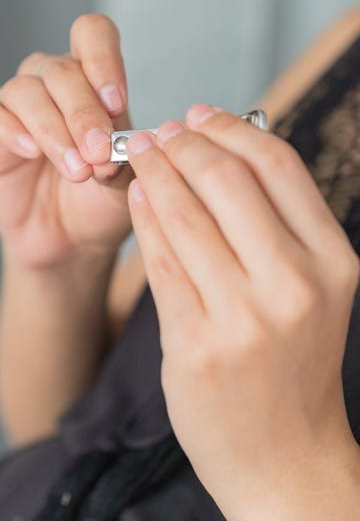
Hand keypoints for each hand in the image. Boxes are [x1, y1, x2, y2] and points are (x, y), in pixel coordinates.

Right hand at [0, 14, 133, 267]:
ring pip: (28, 91)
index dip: (104, 60)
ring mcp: (24, 108)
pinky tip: (33, 152)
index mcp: (95, 85)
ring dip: (55, 131)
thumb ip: (126, 157)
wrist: (73, 240)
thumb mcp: (127, 182)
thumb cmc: (102, 203)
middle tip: (99, 152)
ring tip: (78, 170)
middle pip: (62, 70)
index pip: (93, 37)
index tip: (116, 103)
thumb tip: (121, 142)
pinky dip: (16, 132)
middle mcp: (57, 87)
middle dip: (84, 114)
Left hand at [127, 105, 359, 518]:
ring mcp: (245, 318)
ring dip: (155, 173)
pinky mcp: (196, 345)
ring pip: (185, 214)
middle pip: (227, 179)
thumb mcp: (310, 293)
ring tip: (140, 156)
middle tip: (160, 131)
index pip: (278, 165)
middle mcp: (295, 285)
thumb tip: (219, 155)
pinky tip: (136, 198)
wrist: (284, 456)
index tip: (199, 114)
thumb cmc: (294, 368)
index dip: (231, 128)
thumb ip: (274, 227)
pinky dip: (144, 219)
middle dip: (183, 143)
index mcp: (333, 262)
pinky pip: (160, 260)